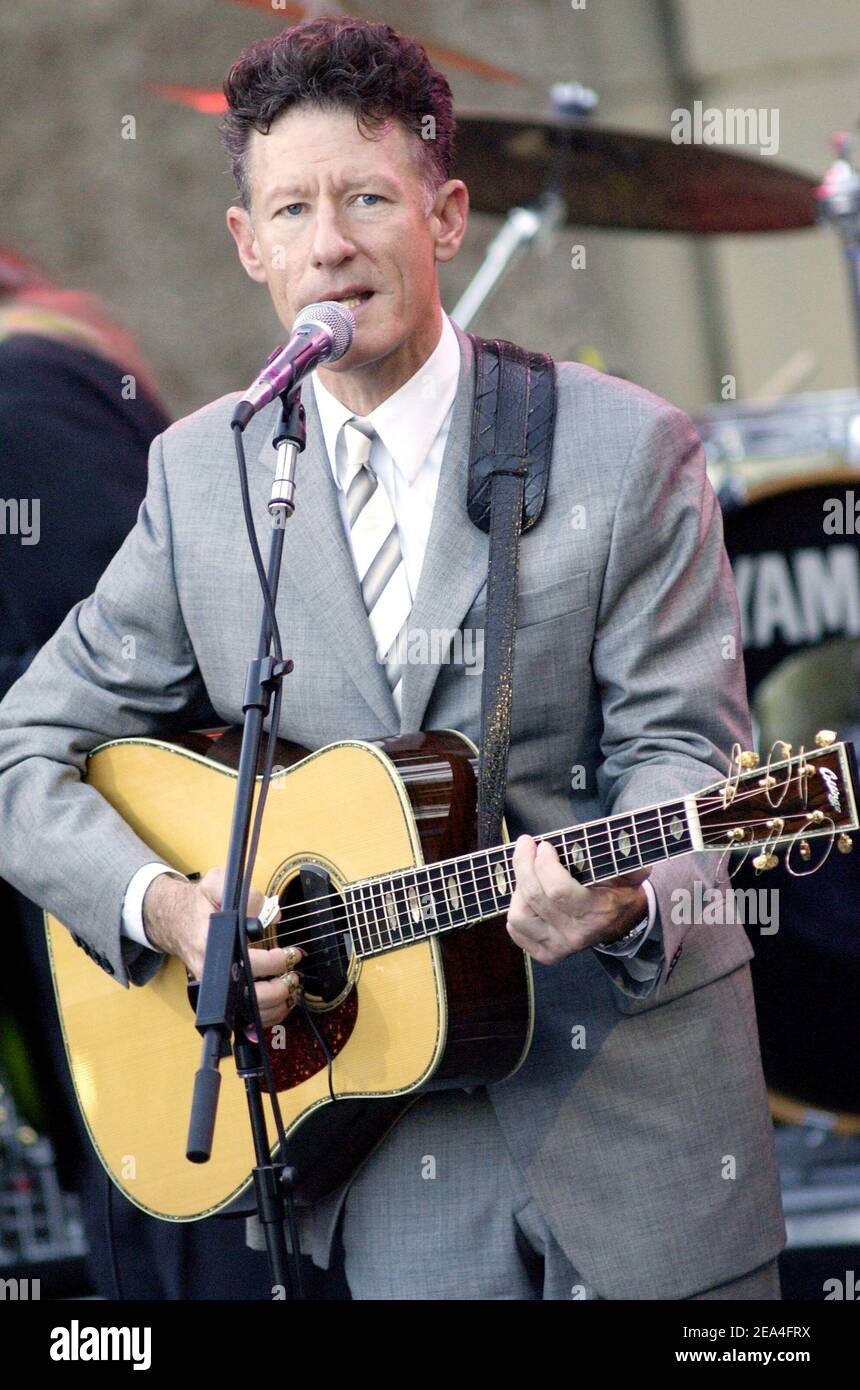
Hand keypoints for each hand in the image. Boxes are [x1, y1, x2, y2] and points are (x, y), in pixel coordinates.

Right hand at [142, 866, 303, 1026]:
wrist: (176, 920)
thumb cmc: (200, 903)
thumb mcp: (217, 883)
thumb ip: (246, 894)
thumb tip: (268, 915)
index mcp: (210, 943)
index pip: (246, 963)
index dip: (272, 962)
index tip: (289, 953)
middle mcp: (211, 971)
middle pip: (248, 997)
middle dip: (278, 989)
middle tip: (293, 975)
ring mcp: (214, 986)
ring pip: (246, 1013)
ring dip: (276, 1005)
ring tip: (290, 986)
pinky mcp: (218, 993)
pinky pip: (243, 1015)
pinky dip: (266, 1013)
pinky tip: (281, 1000)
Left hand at [506, 834, 650, 964]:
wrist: (622, 923)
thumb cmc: (620, 891)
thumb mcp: (630, 872)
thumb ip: (625, 858)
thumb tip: (621, 841)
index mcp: (596, 912)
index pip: (558, 890)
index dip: (545, 864)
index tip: (545, 845)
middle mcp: (575, 934)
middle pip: (534, 896)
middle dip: (524, 863)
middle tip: (526, 844)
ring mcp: (558, 947)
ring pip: (519, 915)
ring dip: (518, 887)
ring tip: (527, 871)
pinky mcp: (545, 953)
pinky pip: (516, 930)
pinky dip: (516, 908)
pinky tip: (525, 894)